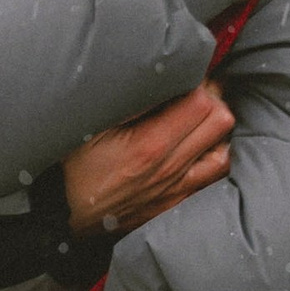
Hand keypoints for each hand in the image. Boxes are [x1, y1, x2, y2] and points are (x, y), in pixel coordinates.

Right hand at [63, 83, 233, 235]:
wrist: (66, 214)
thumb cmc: (74, 165)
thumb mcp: (90, 125)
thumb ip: (125, 101)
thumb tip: (158, 76)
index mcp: (149, 144)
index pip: (200, 103)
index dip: (196, 83)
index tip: (182, 77)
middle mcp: (170, 168)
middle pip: (220, 121)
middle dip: (211, 100)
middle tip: (192, 93)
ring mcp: (176, 188)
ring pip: (223, 150)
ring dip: (214, 131)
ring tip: (196, 120)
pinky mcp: (176, 201)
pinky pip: (212, 176)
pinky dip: (211, 157)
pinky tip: (195, 147)